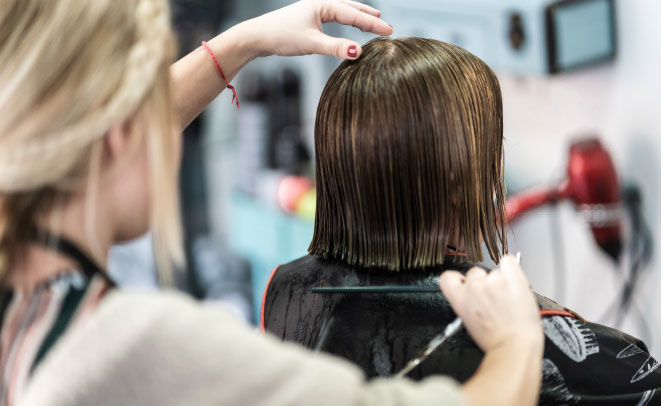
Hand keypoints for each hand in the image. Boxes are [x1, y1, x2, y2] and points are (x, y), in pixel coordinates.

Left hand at [237, 0, 392, 59]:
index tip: (389, 31)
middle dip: (368, 16)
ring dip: (357, 17)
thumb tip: (358, 52)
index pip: (352, 14)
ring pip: (341, 12)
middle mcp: (318, 4)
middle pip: (350, 8)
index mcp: (321, 5)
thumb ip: (335, 48)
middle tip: (385, 25)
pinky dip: (345, 21)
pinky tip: (346, 26)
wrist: (257, 37)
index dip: (372, 23)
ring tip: (371, 20)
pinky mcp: (307, 20)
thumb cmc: (281, 36)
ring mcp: (312, 11)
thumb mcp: (311, 44)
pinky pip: (332, 18)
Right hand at [439, 255, 541, 352]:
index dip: (458, 280)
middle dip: (484, 282)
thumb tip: (472, 296)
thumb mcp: (469, 322)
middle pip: (474, 273)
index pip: (448, 277)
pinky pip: (508, 261)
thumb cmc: (495, 340)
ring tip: (509, 298)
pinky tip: (514, 281)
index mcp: (460, 298)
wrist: (515, 345)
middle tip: (494, 298)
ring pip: (494, 271)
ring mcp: (493, 280)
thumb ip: (466, 303)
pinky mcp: (511, 277)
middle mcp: (474, 286)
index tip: (465, 283)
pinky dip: (511, 269)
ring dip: (501, 280)